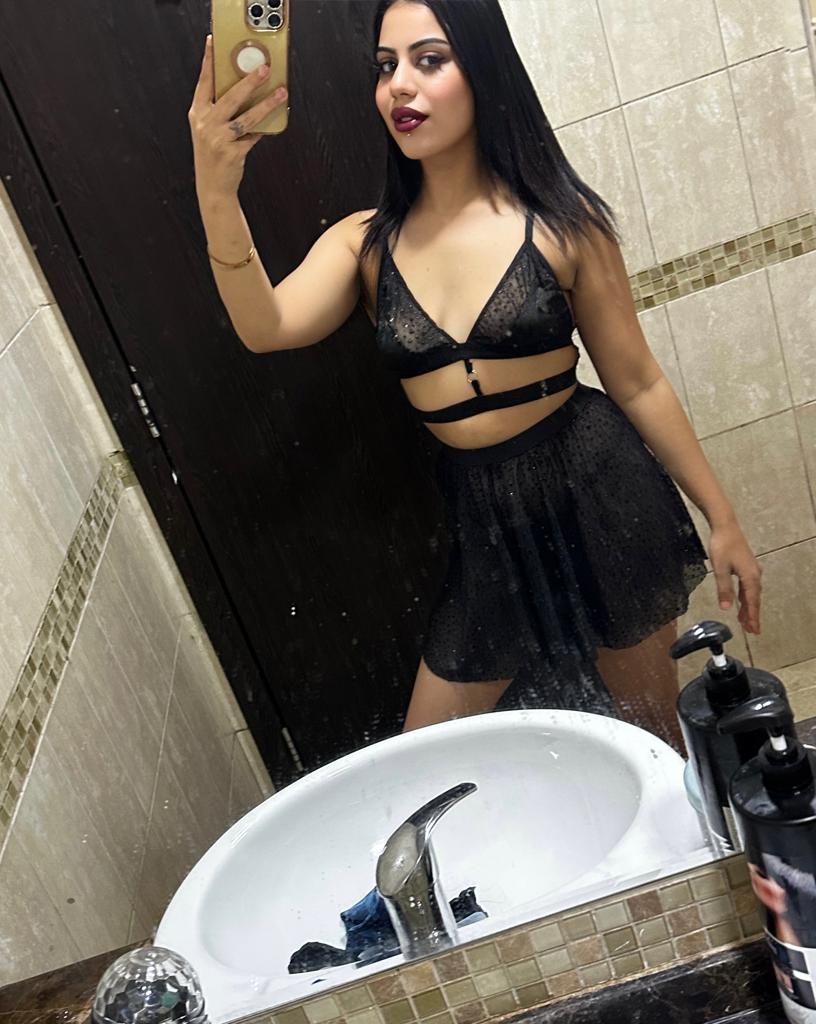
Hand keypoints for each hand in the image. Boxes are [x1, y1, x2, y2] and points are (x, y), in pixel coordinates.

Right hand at [187, 34, 287, 198]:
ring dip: (266, 104)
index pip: (204, 82)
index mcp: (198, 113)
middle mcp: (205, 124)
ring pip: (247, 117)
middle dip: (249, 81)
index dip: (209, 61)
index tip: (214, 42)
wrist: (212, 187)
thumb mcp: (208, 129)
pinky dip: (264, 128)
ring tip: (280, 94)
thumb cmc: (213, 155)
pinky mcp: (233, 153)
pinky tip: (273, 122)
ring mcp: (218, 139)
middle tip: (264, 69)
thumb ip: (219, 110)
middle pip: (230, 96)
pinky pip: (253, 136)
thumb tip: (245, 89)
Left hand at [707, 518, 761, 633]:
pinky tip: (743, 601)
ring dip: (749, 606)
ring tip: (745, 620)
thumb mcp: (720, 569)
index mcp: (750, 577)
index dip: (752, 617)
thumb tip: (726, 608)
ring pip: (751, 593)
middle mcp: (755, 574)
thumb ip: (723, 589)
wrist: (725, 526)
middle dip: (752, 615)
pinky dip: (746, 596)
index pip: (752, 602)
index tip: (754, 630)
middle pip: (754, 599)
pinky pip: (748, 586)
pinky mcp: (747, 565)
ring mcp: (752, 569)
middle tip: (752, 630)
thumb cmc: (722, 545)